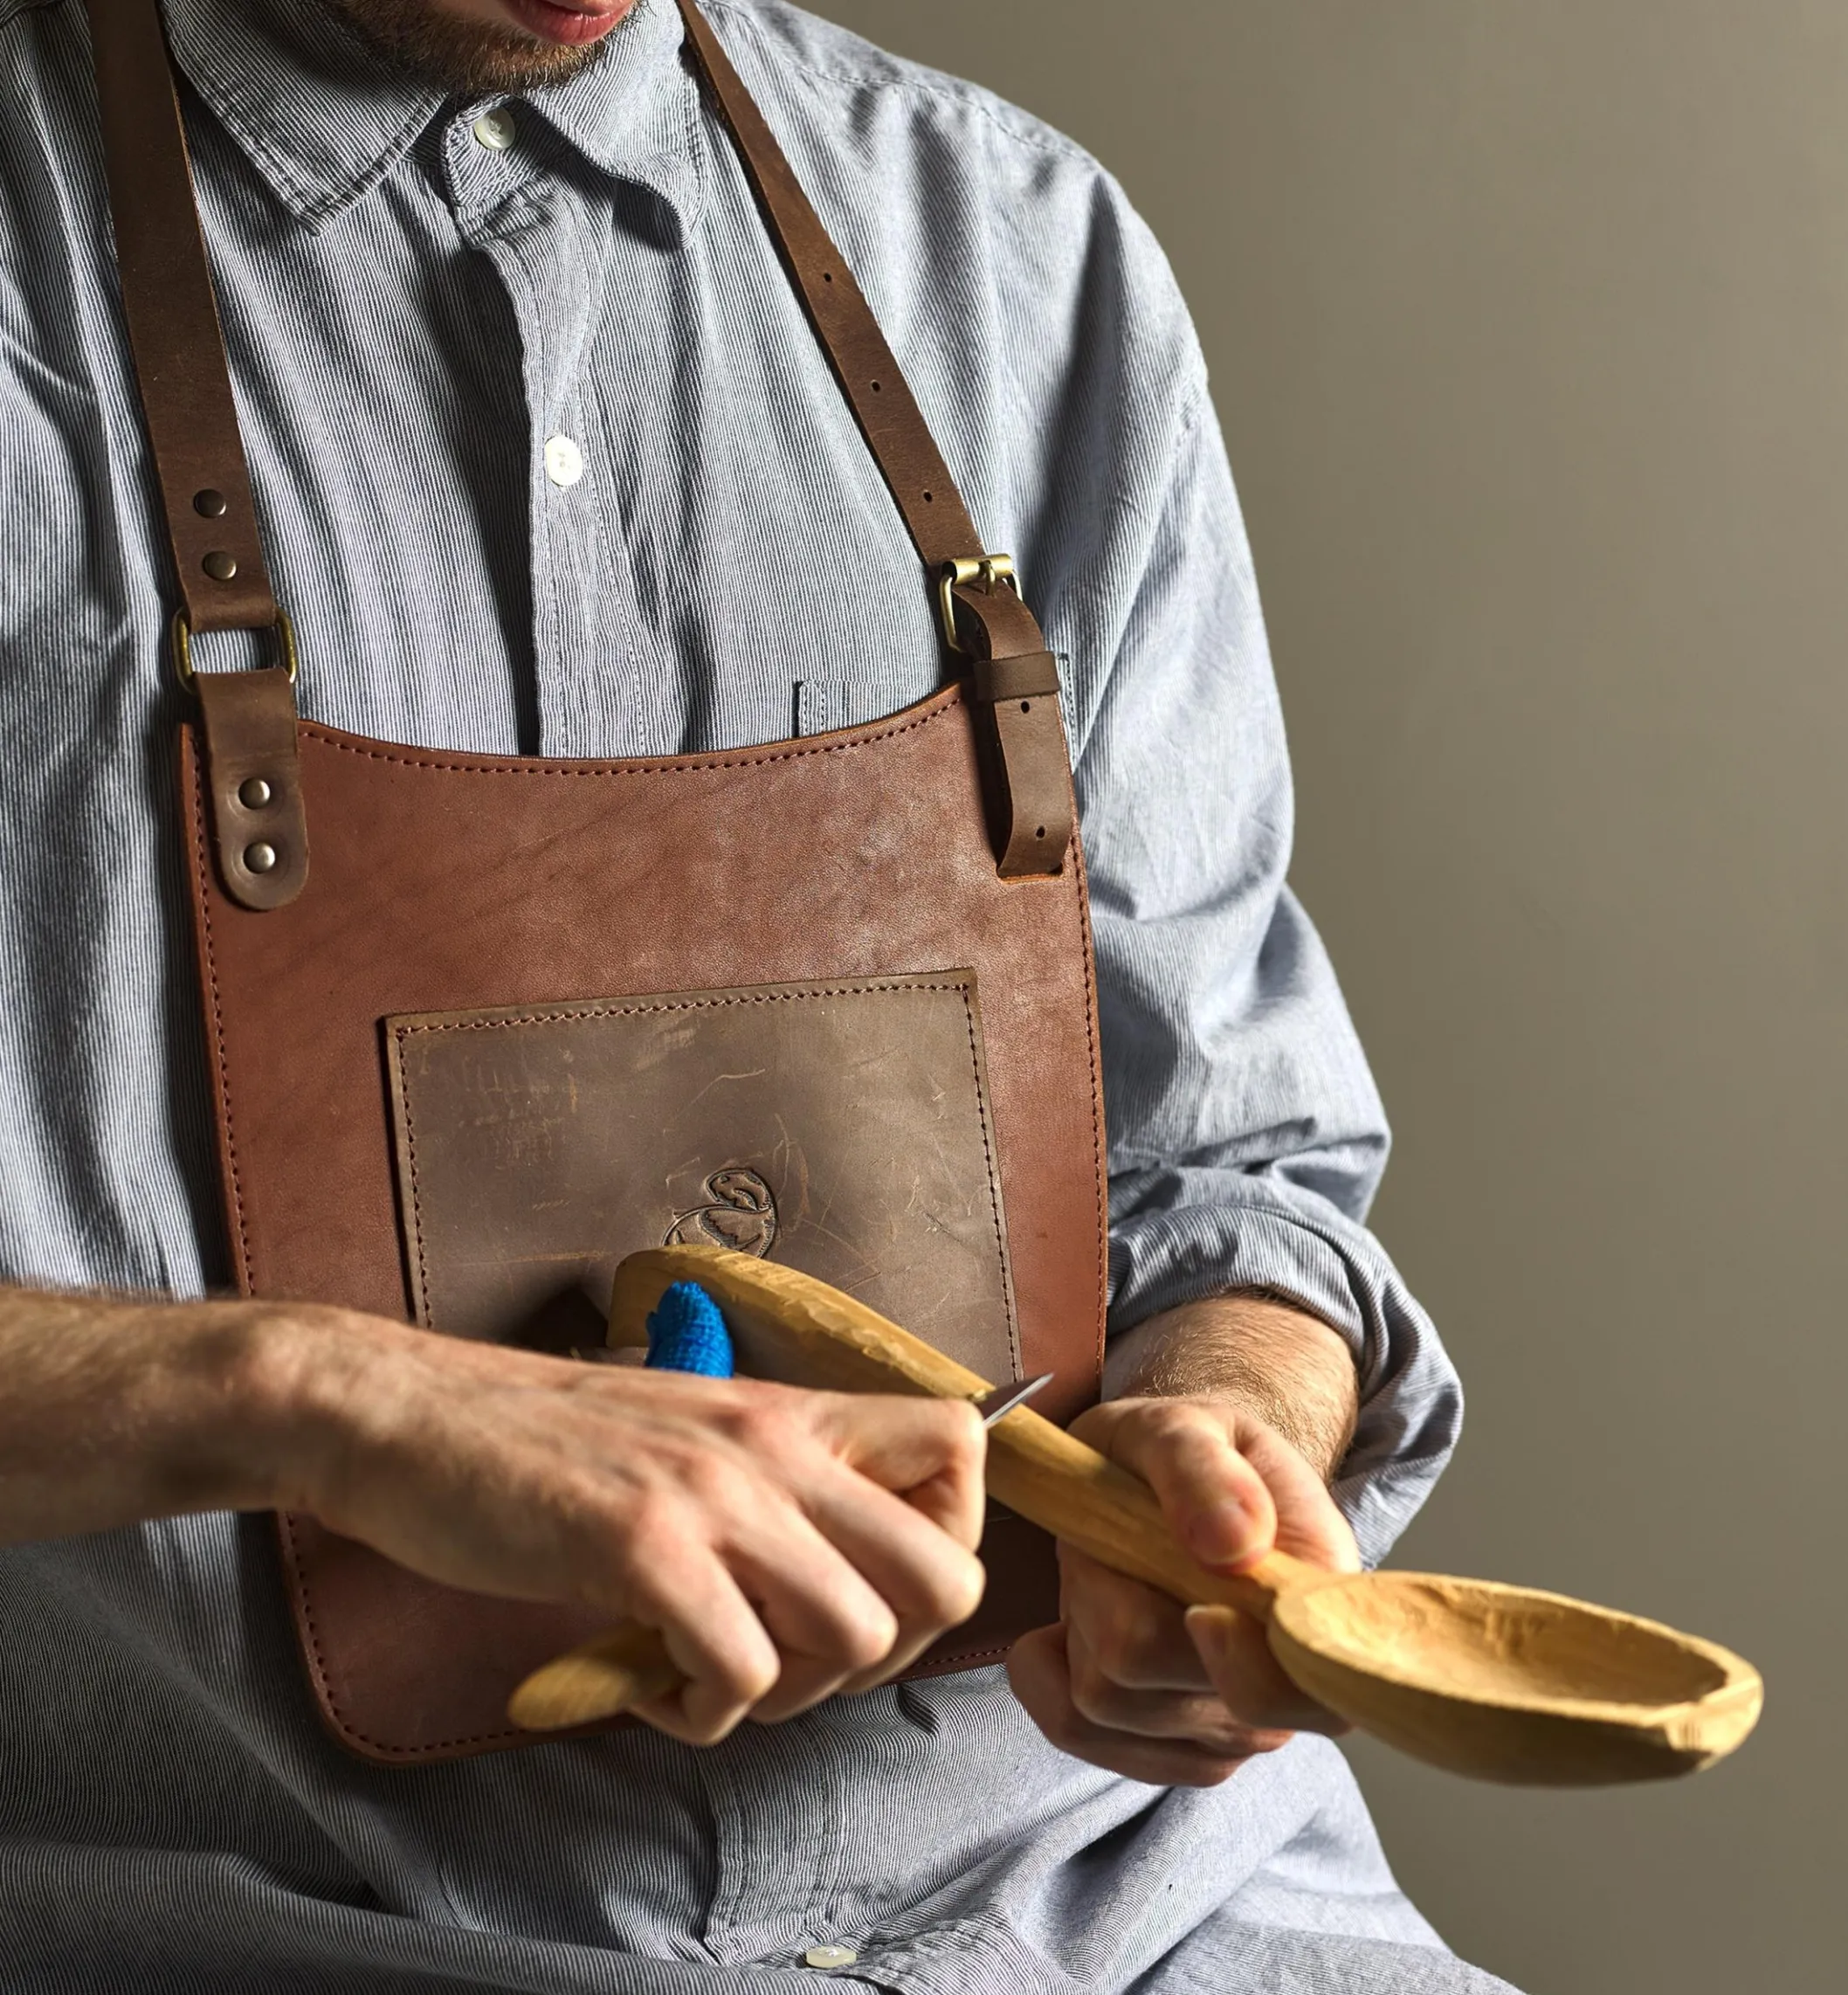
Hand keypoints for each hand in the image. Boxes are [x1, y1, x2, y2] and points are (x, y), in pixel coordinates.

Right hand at [0, 1287, 986, 1748]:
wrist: (410, 1416)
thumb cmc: (544, 1441)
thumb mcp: (687, 1432)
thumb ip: (771, 1483)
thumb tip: (846, 1579)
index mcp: (792, 1407)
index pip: (966, 1447)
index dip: (946, 1537)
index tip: (867, 1582)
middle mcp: (774, 1442)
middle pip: (948, 1576)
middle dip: (891, 1650)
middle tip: (801, 1657)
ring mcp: (714, 1494)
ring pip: (857, 1640)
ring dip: (792, 1693)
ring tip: (712, 1673)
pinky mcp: (642, 1550)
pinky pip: (743, 1677)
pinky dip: (706, 1713)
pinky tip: (650, 1685)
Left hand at [1007, 1395, 1359, 1784]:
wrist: (1170, 1479)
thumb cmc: (1188, 1452)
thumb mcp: (1187, 1427)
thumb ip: (1206, 1474)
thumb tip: (1236, 1546)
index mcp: (1316, 1606)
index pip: (1278, 1689)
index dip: (1220, 1652)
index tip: (1185, 1584)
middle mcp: (1283, 1688)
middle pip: (1149, 1673)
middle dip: (1109, 1590)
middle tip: (1126, 1535)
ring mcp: (1226, 1729)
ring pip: (1102, 1702)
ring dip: (1080, 1621)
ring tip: (1113, 1568)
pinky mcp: (1165, 1747)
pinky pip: (1075, 1730)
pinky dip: (1047, 1672)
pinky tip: (1066, 1625)